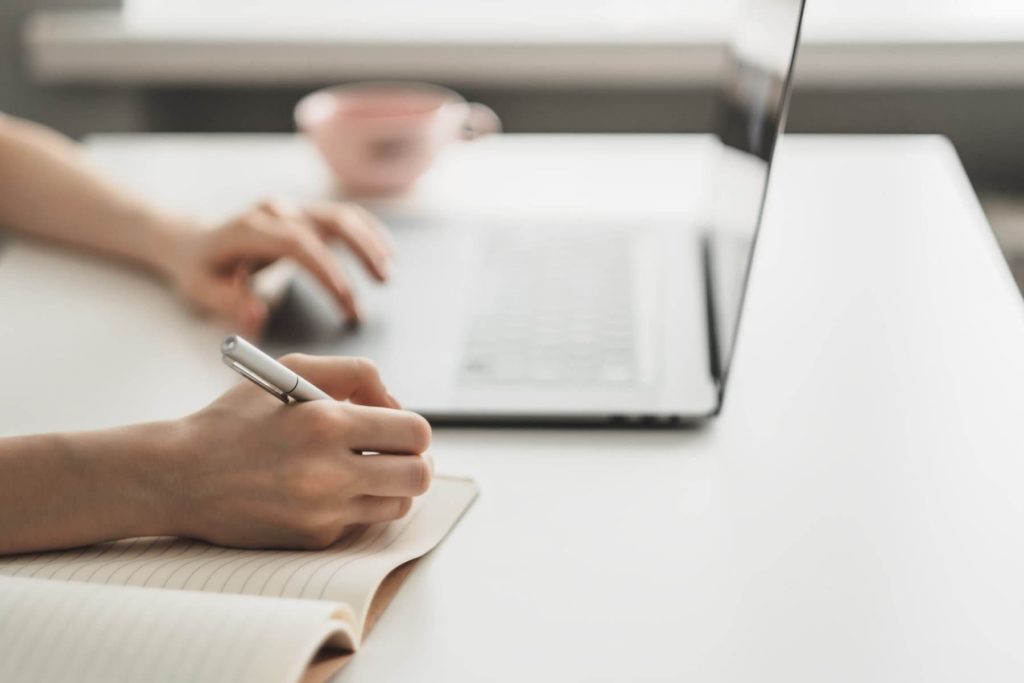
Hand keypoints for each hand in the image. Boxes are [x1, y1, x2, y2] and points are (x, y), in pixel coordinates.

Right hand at [164, 354, 431, 549]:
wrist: (179, 477)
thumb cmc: (236, 418)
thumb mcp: (290, 371)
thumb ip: (355, 374)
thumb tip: (395, 404)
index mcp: (326, 423)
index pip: (414, 433)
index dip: (414, 430)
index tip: (398, 427)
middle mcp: (328, 472)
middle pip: (418, 476)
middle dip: (417, 462)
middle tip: (399, 454)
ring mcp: (322, 512)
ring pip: (398, 504)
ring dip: (392, 486)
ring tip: (368, 469)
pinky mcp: (312, 538)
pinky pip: (360, 522)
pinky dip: (356, 505)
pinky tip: (330, 489)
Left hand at [167, 199, 392, 334]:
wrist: (194, 239)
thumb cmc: (201, 269)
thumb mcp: (201, 289)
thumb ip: (229, 302)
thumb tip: (257, 317)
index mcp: (250, 228)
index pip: (297, 243)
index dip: (326, 269)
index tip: (347, 299)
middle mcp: (276, 211)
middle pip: (329, 220)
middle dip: (361, 250)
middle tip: (382, 281)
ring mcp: (293, 209)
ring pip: (342, 215)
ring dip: (370, 242)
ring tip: (387, 273)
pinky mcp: (305, 213)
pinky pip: (344, 216)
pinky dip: (368, 232)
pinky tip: (386, 254)